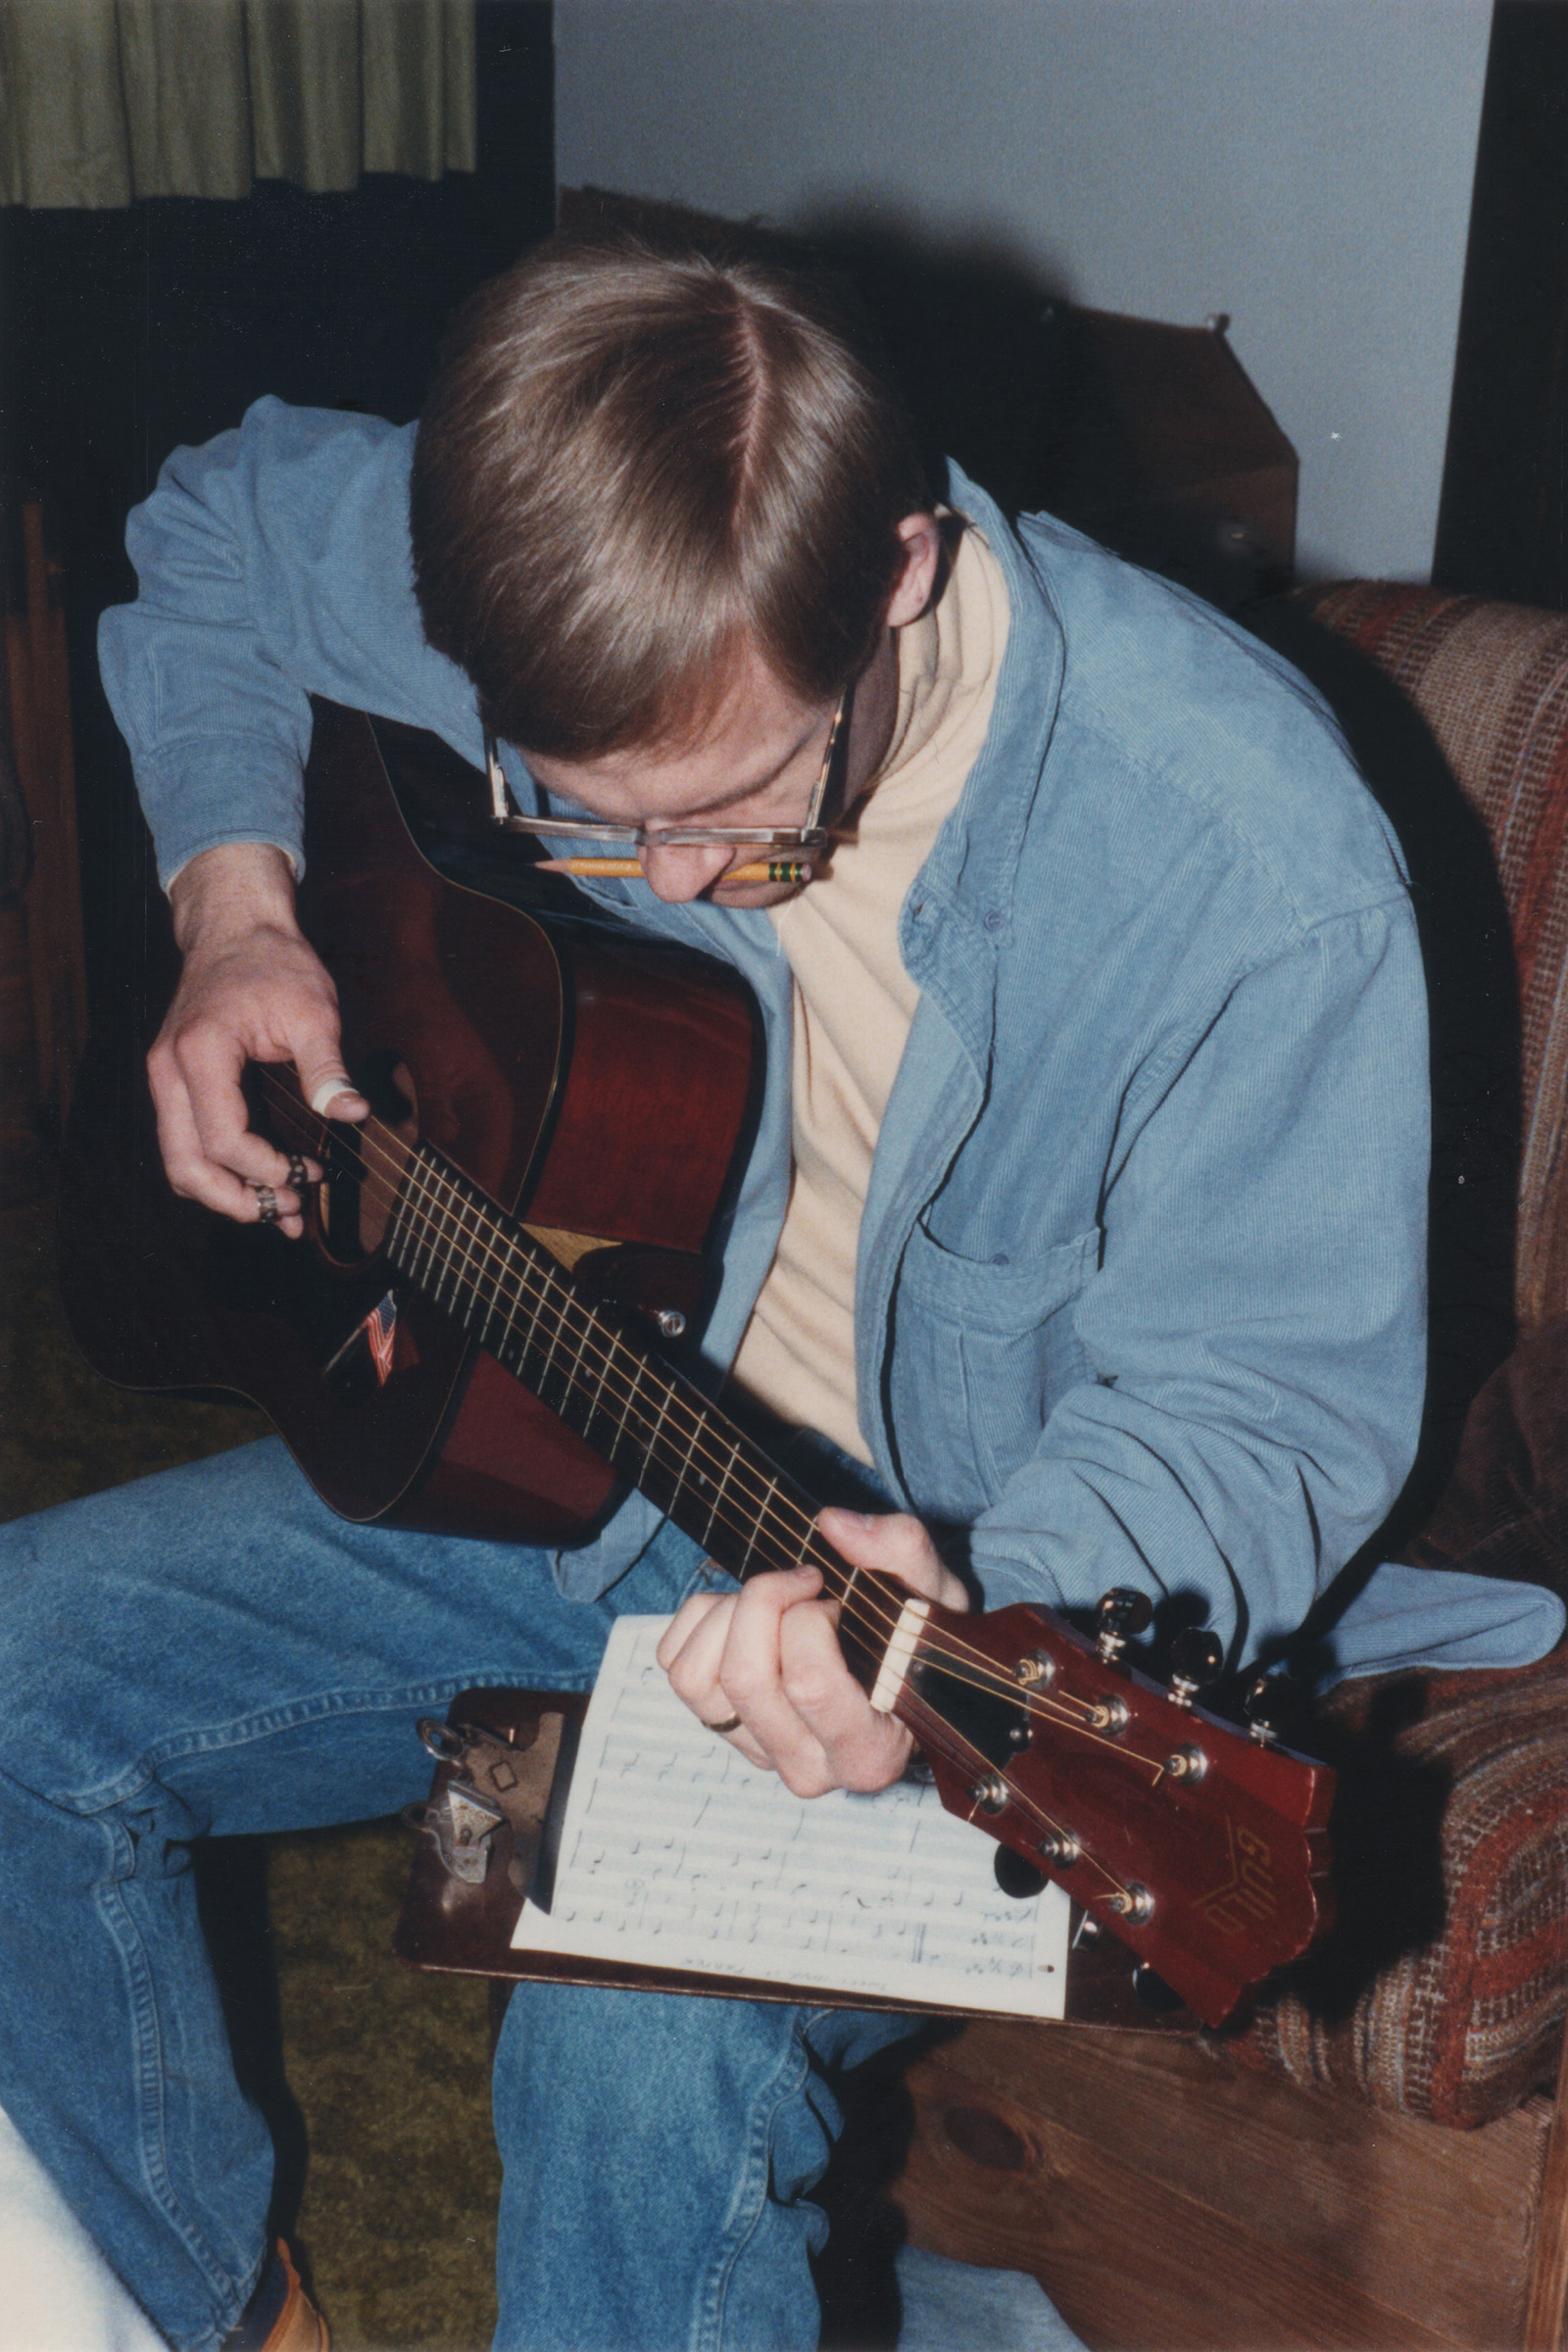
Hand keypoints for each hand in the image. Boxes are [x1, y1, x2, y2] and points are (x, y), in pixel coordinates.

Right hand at [149, 843, 367, 1236]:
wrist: (235, 925)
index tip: (307, 1175)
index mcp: (200, 1053)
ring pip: (178, 1160)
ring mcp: (164, 1076)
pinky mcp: (173, 1080)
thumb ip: (327, 1068)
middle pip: (184, 1164)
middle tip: (290, 1215)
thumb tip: (353, 1114)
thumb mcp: (313, 1011)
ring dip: (224, 1193)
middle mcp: (168, 1070)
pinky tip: (260, 1183)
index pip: (223, 1139)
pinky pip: (185, 1140)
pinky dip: (218, 1170)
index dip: (265, 1170)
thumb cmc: (275, 962)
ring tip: (281, 1209)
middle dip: (235, 1201)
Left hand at [655, 1507, 968, 1796]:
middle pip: (744, 1677)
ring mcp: (757, 1751)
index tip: (836, 1597)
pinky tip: (744, 1614)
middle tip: (801, 1583)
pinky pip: (674, 1667)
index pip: (808, 1683)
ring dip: (728, 1614)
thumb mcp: (933, 1591)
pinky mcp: (719, 1726)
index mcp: (868, 1753)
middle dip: (764, 1603)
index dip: (811, 1619)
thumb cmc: (915, 1637)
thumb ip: (901, 1550)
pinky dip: (700, 1620)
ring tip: (772, 1600)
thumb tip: (832, 1525)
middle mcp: (808, 1768)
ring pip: (697, 1678)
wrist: (896, 1666)